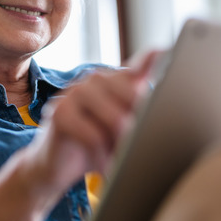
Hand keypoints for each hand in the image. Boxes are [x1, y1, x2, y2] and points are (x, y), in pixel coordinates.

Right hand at [24, 51, 159, 196]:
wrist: (54, 166)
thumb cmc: (94, 147)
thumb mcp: (121, 132)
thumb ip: (141, 117)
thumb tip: (163, 118)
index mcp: (116, 80)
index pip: (141, 65)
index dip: (153, 59)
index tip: (166, 52)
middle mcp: (96, 79)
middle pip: (134, 98)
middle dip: (140, 130)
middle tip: (138, 155)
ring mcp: (75, 92)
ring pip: (116, 119)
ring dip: (122, 148)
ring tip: (121, 164)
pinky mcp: (59, 111)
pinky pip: (93, 135)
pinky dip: (103, 156)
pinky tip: (104, 168)